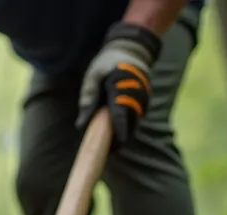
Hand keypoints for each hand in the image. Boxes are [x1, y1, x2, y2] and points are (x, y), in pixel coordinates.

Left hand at [77, 22, 160, 148]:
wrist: (131, 50)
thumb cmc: (107, 62)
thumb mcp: (93, 74)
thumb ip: (88, 95)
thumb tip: (81, 123)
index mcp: (123, 84)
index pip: (121, 111)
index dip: (117, 130)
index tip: (112, 147)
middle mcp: (138, 93)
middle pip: (130, 122)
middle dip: (118, 139)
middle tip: (104, 152)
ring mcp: (144, 98)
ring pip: (134, 123)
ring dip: (122, 135)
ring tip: (109, 148)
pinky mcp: (144, 103)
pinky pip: (135, 119)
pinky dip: (126, 128)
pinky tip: (115, 136)